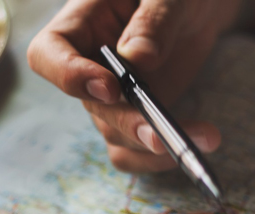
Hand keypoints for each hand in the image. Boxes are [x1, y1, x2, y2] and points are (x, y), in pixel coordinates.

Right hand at [28, 0, 240, 171]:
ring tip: (205, 137)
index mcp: (80, 24)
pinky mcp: (135, 117)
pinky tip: (200, 142)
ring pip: (115, 135)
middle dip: (128, 123)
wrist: (196, 7)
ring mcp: (110, 98)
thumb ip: (153, 20)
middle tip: (161, 134)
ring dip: (155, 147)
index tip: (109, 87)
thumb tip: (138, 60)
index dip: (70, 77)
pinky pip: (136, 150)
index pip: (48, 55)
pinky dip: (163, 157)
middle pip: (92, 106)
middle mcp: (87, 66)